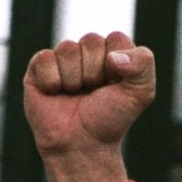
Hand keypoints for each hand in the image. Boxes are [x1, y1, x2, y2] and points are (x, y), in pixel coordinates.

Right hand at [23, 31, 154, 181]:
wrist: (82, 144)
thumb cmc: (111, 119)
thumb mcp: (140, 94)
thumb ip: (142, 67)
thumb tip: (115, 56)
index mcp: (115, 55)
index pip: (117, 38)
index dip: (118, 63)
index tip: (117, 85)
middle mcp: (89, 53)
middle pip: (91, 40)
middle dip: (96, 72)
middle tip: (95, 92)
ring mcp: (64, 58)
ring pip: (68, 48)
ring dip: (75, 79)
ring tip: (77, 94)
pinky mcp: (39, 66)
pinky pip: (45, 58)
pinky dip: (53, 81)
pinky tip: (57, 93)